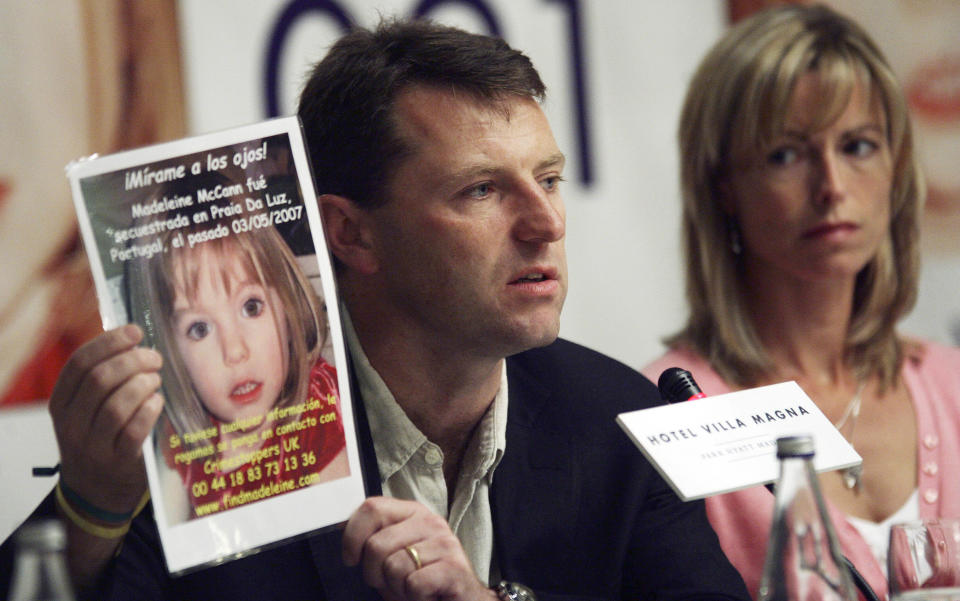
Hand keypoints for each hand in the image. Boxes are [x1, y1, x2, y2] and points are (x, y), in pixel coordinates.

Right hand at [49, 324, 163, 514]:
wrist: (95, 491)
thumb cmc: (97, 438)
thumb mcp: (85, 409)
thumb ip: (102, 378)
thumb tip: (132, 338)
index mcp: (61, 403)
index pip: (79, 363)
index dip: (109, 342)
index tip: (135, 331)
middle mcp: (72, 424)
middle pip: (100, 379)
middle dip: (133, 360)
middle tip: (154, 357)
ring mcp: (93, 445)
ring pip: (117, 405)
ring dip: (143, 384)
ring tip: (156, 379)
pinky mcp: (118, 462)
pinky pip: (134, 430)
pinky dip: (150, 410)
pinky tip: (158, 401)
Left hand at [342, 496, 497, 600]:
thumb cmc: (423, 580)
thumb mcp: (395, 555)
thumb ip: (375, 539)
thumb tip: (342, 528)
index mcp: (412, 513)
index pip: (372, 507)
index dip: (352, 536)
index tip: (351, 559)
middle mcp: (430, 522)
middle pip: (376, 544)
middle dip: (373, 574)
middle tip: (390, 583)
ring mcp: (445, 543)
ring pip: (393, 567)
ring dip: (396, 589)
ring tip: (411, 589)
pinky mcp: (454, 568)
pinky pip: (413, 583)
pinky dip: (413, 597)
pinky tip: (425, 595)